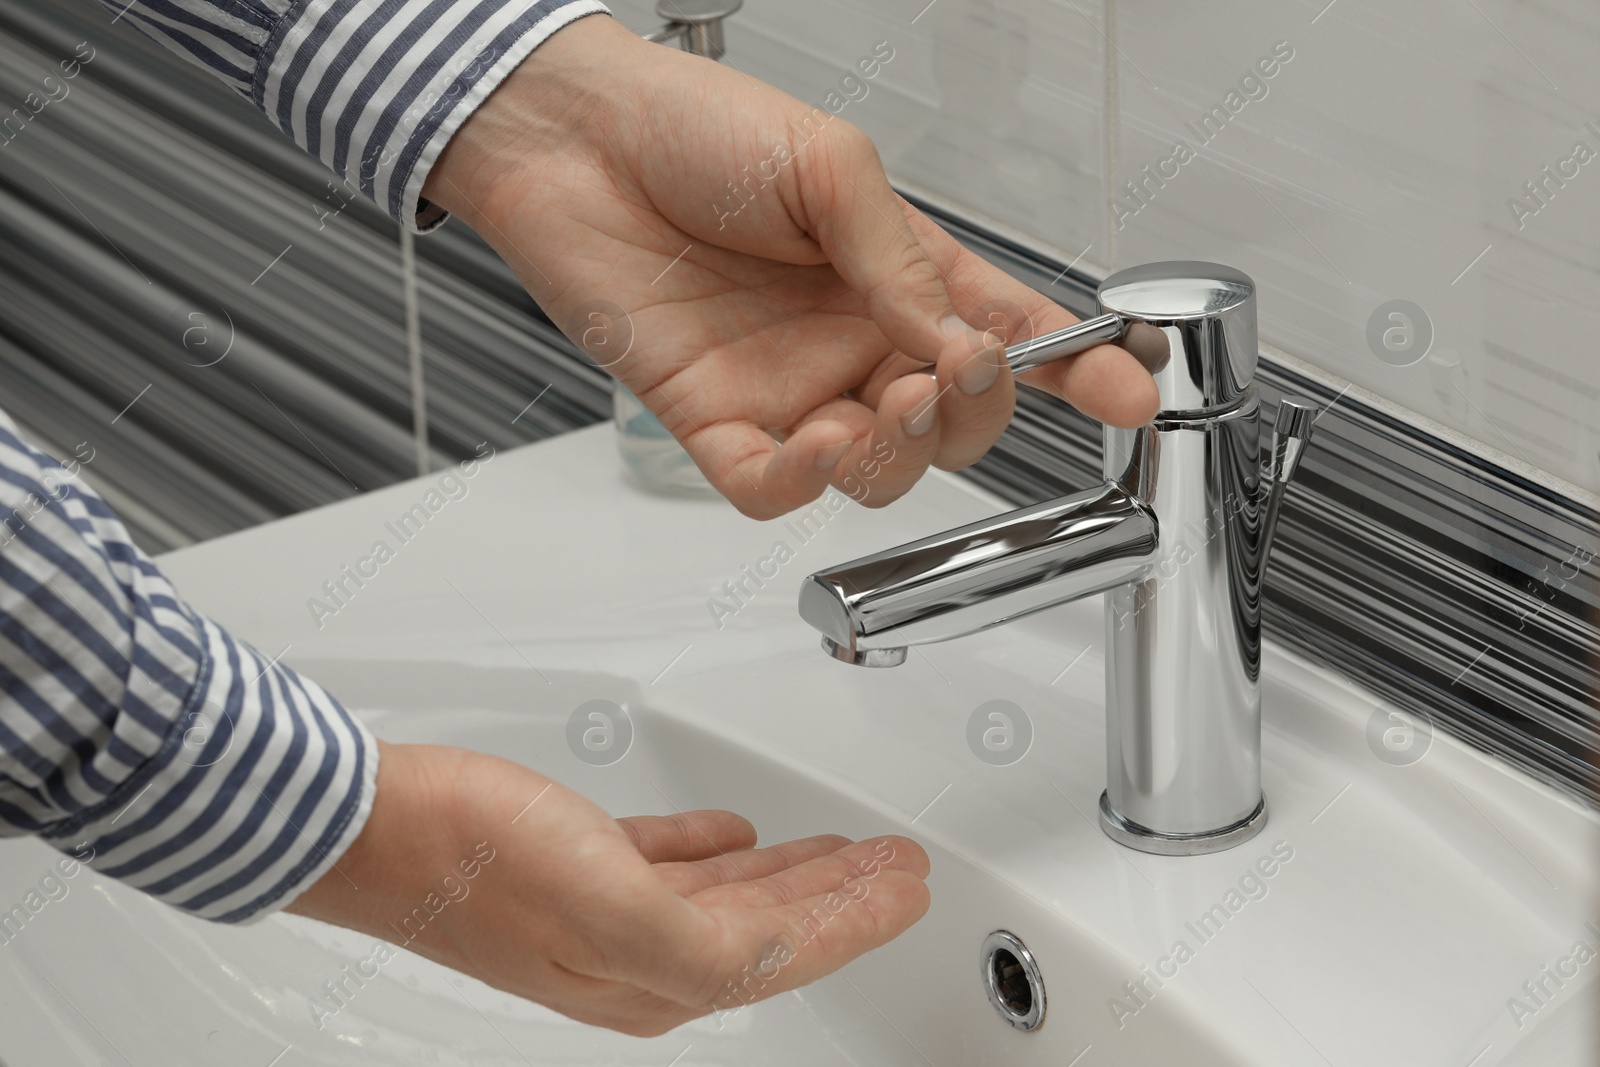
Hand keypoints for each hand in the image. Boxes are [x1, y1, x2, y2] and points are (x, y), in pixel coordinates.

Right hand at [286, 742, 931, 1035]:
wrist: (371, 822)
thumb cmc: (467, 857)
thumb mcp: (601, 905)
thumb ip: (699, 937)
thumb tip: (776, 948)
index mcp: (653, 976)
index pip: (787, 955)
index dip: (859, 921)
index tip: (912, 890)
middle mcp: (634, 956)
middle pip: (771, 928)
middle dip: (843, 895)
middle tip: (899, 867)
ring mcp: (602, 913)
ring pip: (731, 896)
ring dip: (794, 871)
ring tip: (845, 849)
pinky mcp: (574, 867)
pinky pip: (675, 864)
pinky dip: (718, 850)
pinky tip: (740, 837)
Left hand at [425, 15, 1157, 517]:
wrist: (574, 136)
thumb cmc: (697, 128)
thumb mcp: (829, 166)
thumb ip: (899, 260)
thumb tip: (961, 340)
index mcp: (898, 274)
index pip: (1010, 334)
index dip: (1079, 368)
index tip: (1131, 392)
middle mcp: (852, 340)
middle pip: (952, 424)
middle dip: (971, 417)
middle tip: (954, 374)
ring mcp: (787, 386)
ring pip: (874, 471)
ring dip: (895, 454)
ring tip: (881, 405)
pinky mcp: (713, 420)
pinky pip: (770, 488)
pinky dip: (802, 485)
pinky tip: (815, 447)